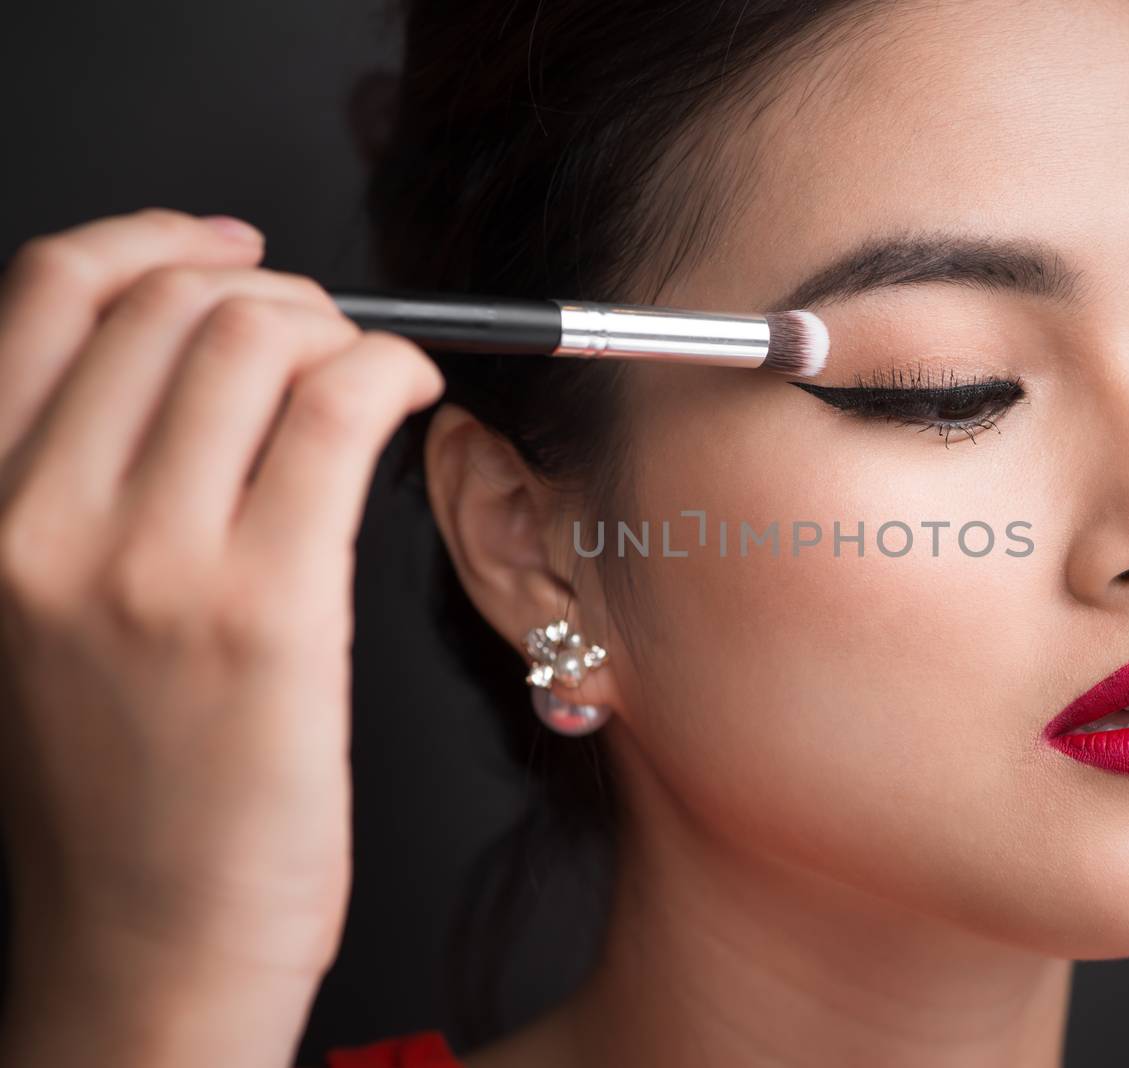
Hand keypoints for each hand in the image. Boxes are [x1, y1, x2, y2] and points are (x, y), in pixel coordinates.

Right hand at [0, 208, 443, 985]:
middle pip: (173, 304)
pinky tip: (414, 401)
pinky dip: (395, 374)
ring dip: (341, 331)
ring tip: (371, 381)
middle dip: (275, 291)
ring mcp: (147, 564)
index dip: (158, 239)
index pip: (49, 291)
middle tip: (327, 339)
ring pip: (260, 339)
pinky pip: (340, 413)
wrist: (147, 950)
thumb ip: (83, 483)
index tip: (232, 247)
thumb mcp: (40, 616)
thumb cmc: (118, 793)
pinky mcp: (263, 610)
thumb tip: (196, 354)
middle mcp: (37, 520)